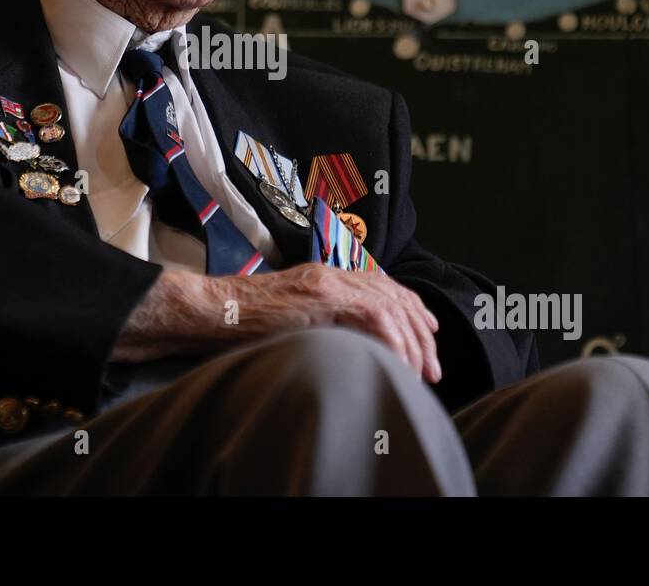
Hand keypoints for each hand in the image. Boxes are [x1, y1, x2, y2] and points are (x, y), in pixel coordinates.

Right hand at [257, 264, 441, 383]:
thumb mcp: (291, 316)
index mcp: (327, 277)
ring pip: (390, 307)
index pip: (385, 286)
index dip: (413, 307)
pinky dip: (392, 341)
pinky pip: (373, 315)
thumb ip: (321, 321)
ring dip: (412, 343)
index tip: (430, 331)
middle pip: (395, 297)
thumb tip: (349, 346)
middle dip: (421, 334)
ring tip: (420, 372)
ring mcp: (328, 283)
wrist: (215, 308)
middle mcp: (333, 275)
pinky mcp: (322, 297)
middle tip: (433, 367)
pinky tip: (398, 362)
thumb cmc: (243, 320)